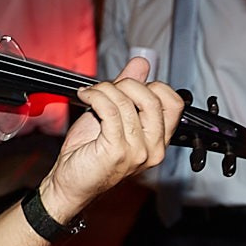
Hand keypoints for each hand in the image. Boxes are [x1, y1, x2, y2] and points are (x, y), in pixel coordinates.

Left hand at [41, 56, 185, 223]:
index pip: (174, 103)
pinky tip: (86, 96)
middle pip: (153, 98)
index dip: (153, 86)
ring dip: (104, 90)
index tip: (130, 86)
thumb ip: (129, 89)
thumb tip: (142, 63)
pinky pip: (110, 110)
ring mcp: (137, 151)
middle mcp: (153, 148)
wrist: (71, 182)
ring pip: (127, 102)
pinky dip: (95, 96)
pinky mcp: (117, 150)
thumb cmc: (90, 154)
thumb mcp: (114, 116)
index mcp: (158, 141)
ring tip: (91, 93)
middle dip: (127, 84)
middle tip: (107, 89)